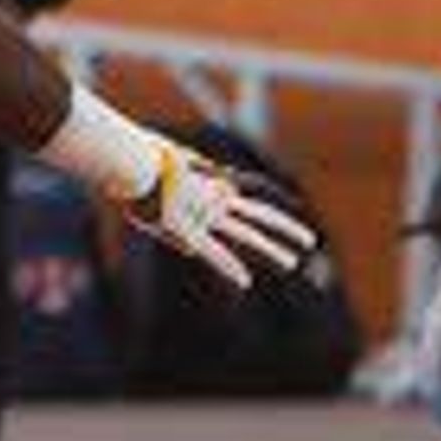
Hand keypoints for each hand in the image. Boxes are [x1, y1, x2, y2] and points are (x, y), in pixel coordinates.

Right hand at [126, 141, 320, 292]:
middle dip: (285, 230)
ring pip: (246, 234)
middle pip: (258, 217)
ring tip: (295, 262)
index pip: (235, 205)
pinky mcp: (185, 228)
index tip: (234, 216)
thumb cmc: (139, 163)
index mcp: (208, 188)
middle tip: (310, 242)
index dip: (237, 210)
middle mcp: (213, 202)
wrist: (129, 159)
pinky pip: (211, 251)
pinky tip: (245, 281)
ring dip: (272, 250)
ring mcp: (204, 215)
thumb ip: (180, 208)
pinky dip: (228, 267)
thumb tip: (194, 237)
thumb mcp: (165, 180)